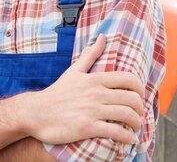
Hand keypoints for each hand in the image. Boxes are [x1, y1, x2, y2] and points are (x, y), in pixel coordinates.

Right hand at [22, 34, 144, 144]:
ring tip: (136, 128)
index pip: (129, 79)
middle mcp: (96, 93)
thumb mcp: (74, 70)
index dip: (140, 89)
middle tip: (139, 115)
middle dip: (140, 109)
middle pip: (132, 98)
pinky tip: (130, 140)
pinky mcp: (87, 127)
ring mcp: (92, 110)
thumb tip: (102, 37)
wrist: (36, 112)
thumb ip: (90, 54)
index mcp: (95, 79)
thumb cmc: (56, 93)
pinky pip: (115, 132)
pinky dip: (127, 137)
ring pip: (127, 115)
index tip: (139, 98)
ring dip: (136, 123)